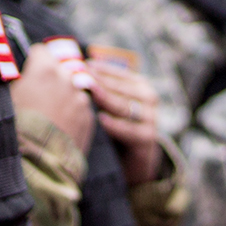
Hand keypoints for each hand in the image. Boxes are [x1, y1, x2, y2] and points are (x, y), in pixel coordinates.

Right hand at [11, 39, 94, 154]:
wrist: (37, 165)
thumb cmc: (16, 131)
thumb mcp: (7, 100)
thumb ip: (19, 82)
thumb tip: (21, 76)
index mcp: (44, 70)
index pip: (41, 52)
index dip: (33, 63)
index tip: (28, 74)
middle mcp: (66, 79)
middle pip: (59, 70)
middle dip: (50, 80)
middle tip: (37, 97)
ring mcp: (80, 99)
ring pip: (71, 89)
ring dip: (62, 97)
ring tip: (48, 117)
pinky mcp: (88, 118)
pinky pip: (80, 108)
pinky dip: (71, 113)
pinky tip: (58, 127)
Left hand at [90, 63, 164, 184]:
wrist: (136, 160)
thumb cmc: (117, 127)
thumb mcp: (110, 106)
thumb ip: (100, 90)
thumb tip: (75, 71)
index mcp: (139, 85)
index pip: (117, 74)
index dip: (98, 69)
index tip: (80, 65)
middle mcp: (148, 98)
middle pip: (118, 88)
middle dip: (98, 82)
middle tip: (79, 76)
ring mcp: (150, 118)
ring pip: (123, 106)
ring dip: (105, 99)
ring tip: (88, 91)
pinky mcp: (148, 138)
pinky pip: (129, 130)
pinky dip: (115, 125)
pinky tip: (100, 119)